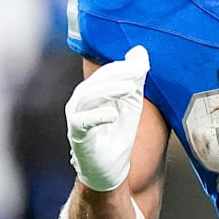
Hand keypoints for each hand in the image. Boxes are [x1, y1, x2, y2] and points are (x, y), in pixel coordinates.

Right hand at [65, 46, 149, 191]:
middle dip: (118, 74)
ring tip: (130, 88)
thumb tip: (139, 50)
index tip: (142, 64)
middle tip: (139, 71)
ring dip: (110, 90)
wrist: (112, 168)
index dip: (124, 67)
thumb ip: (136, 78)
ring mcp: (77, 117)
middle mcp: (80, 101)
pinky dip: (97, 116)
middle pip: (96, 81)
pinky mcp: (77, 136)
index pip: (106, 72)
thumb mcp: (132, 102)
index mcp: (92, 90)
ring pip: (88, 97)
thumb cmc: (119, 133)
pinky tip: (113, 114)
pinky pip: (81, 122)